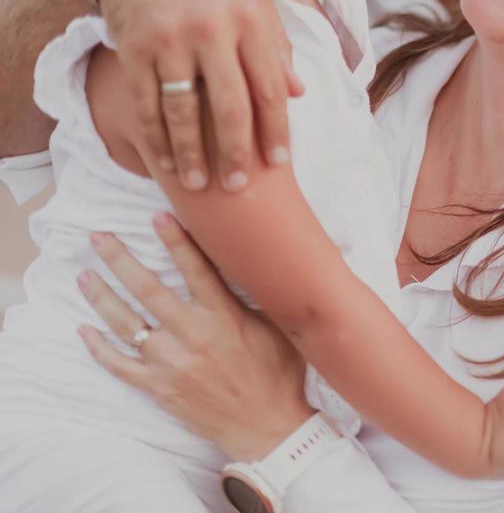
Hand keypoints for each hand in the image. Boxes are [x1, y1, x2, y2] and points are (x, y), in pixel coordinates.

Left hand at [76, 212, 312, 460]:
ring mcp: (171, 363)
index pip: (196, 269)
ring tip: (84, 276)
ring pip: (127, 324)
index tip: (157, 216)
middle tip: (98, 237)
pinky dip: (99, 349)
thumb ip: (262, 298)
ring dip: (102, 297)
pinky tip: (84, 331)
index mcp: (225, 317)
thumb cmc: (279, 374)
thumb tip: (265, 262)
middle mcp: (193, 336)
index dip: (176, 241)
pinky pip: (120, 366)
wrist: (267, 426)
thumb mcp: (280, 329)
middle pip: (149, 289)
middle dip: (120, 260)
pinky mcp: (159, 388)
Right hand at [98, 0, 303, 193]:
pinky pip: (146, 103)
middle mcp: (213, 29)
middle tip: (239, 187)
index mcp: (251, 18)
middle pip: (231, 106)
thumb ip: (276, 44)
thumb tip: (299, 92)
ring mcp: (171, 40)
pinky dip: (156, 137)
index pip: (270, 87)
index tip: (281, 162)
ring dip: (192, 154)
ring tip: (200, 184)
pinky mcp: (135, 48)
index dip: (277, 129)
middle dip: (237, 152)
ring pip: (185, 111)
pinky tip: (164, 162)